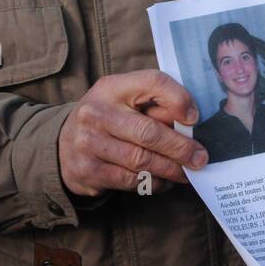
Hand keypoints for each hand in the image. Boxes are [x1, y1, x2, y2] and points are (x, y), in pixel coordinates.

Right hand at [58, 70, 206, 197]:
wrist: (63, 142)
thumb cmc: (109, 117)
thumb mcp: (127, 99)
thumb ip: (156, 105)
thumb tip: (190, 124)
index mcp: (112, 87)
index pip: (153, 82)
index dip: (179, 99)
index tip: (194, 118)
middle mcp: (96, 112)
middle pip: (149, 132)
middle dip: (181, 148)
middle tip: (200, 158)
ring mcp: (88, 143)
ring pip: (141, 160)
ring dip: (170, 169)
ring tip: (186, 172)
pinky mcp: (87, 170)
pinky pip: (130, 180)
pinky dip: (153, 183)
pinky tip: (164, 181)